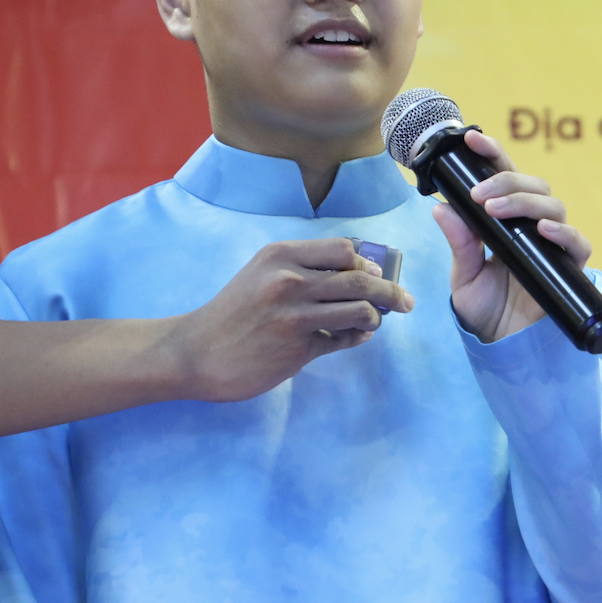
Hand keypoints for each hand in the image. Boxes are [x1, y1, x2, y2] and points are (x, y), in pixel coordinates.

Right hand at [170, 238, 412, 400]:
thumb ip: (304, 268)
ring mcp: (296, 316)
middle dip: (392, 292)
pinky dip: (356, 338)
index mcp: (282, 255)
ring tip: (374, 322)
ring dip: (376, 318)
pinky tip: (354, 338)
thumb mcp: (262, 274)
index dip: (367, 264)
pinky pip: (343, 340)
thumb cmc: (232, 311)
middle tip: (406, 302)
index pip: (345, 250)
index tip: (378, 275)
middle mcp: (291, 280)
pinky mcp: (299, 349)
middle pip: (362, 281)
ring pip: (361, 311)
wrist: (195, 352)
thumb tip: (361, 273)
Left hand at [429, 128, 592, 343]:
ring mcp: (553, 245)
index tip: (471, 140)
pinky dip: (563, 233)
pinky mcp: (569, 268)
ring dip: (525, 202)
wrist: (503, 345)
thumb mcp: (464, 275)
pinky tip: (543, 231)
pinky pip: (577, 243)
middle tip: (480, 196)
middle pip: (533, 185)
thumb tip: (440, 207)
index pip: (503, 177)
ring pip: (553, 206)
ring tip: (497, 210)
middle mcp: (532, 226)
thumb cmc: (485, 308)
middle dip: (507, 181)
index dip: (492, 154)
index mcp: (506, 220)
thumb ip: (459, 243)